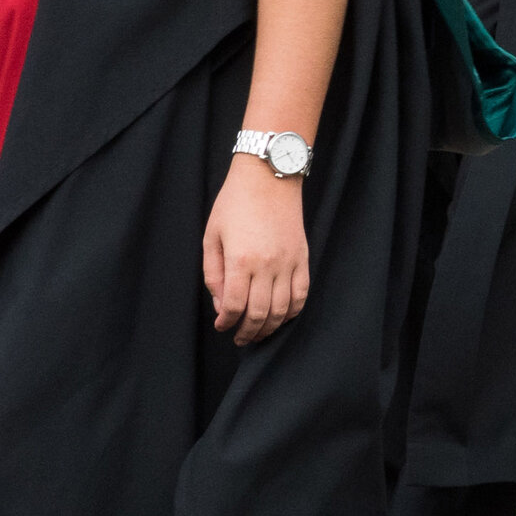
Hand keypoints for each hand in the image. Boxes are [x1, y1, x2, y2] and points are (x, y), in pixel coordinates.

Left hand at [202, 156, 310, 345]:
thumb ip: (213, 274)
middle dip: (247, 332)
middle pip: (259, 313)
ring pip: (283, 309)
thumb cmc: (234, 204)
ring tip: (258, 332)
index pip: (234, 306)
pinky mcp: (303, 258)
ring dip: (269, 326)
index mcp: (241, 260)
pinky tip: (282, 316)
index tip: (221, 326)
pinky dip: (293, 311)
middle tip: (239, 338)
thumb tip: (221, 304)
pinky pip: (302, 293)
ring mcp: (289, 262)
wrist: (270, 177)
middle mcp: (267, 265)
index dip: (226, 322)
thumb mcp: (212, 237)